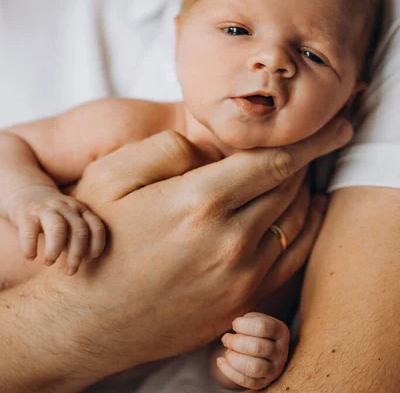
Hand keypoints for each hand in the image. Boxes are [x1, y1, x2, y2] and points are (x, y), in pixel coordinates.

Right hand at [6, 186, 105, 274]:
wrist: (26, 193)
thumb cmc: (53, 216)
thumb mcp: (70, 220)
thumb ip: (78, 236)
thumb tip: (86, 261)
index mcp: (80, 210)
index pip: (96, 225)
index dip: (96, 244)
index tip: (89, 259)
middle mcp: (66, 207)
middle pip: (79, 229)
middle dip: (77, 254)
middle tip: (70, 271)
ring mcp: (46, 208)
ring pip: (58, 227)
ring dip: (56, 249)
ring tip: (49, 262)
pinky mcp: (26, 214)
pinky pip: (30, 231)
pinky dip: (31, 247)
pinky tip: (31, 257)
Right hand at [41, 117, 349, 385]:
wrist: (87, 319)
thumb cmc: (97, 242)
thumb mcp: (112, 176)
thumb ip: (168, 148)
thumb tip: (209, 150)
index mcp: (200, 200)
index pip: (274, 160)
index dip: (312, 139)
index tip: (337, 126)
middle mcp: (230, 240)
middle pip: (289, 187)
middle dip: (306, 159)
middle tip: (314, 143)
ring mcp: (241, 276)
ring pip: (296, 221)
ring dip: (305, 190)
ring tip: (302, 173)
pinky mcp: (242, 302)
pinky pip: (294, 258)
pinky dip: (309, 230)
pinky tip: (308, 214)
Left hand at [217, 312, 288, 389]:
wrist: (262, 346)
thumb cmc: (255, 329)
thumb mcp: (254, 319)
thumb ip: (245, 323)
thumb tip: (230, 338)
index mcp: (280, 331)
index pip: (262, 326)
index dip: (244, 325)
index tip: (234, 324)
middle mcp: (280, 352)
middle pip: (257, 347)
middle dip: (236, 342)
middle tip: (226, 339)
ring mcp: (274, 369)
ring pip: (254, 368)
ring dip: (234, 359)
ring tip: (227, 351)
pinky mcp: (264, 382)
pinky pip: (247, 382)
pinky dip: (230, 372)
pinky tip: (221, 361)